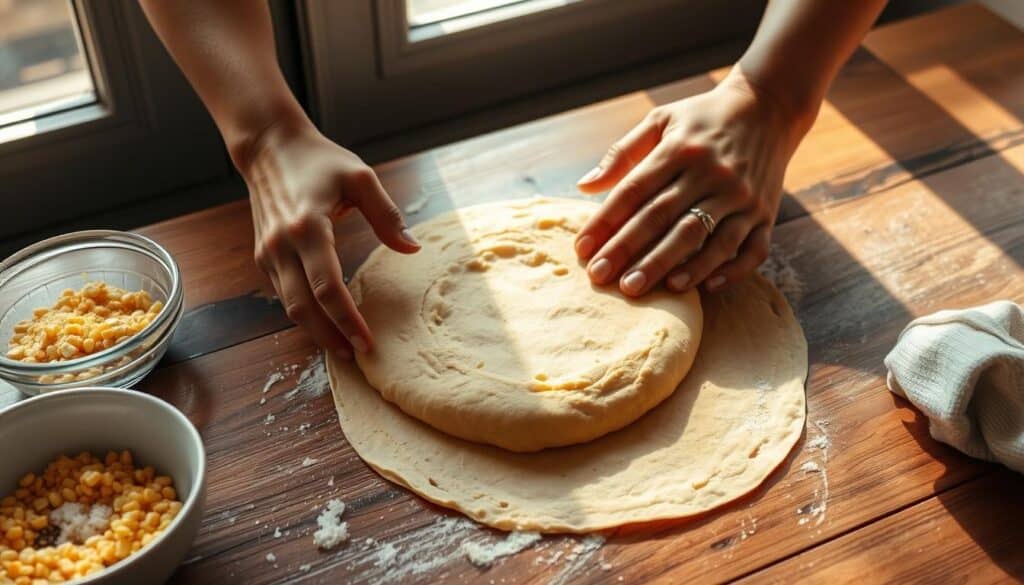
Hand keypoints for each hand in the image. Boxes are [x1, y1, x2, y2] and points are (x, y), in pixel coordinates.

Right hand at [239, 120, 419, 358]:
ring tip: (343, 347)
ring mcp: (268, 252)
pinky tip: (324, 323)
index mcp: (308, 226)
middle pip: (303, 307)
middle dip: (329, 337)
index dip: (347, 319)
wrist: (270, 147)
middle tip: (356, 356)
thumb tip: (412, 248)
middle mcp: (282, 244)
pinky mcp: (263, 255)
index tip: (367, 341)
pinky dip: (303, 313)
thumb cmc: (319, 160)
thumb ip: (387, 214)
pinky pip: (283, 294)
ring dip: (315, 331)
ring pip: (289, 306)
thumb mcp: (360, 177)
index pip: (327, 287)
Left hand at [574, 68, 806, 295]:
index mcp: (681, 149)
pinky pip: (753, 249)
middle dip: (631, 251)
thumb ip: (622, 153)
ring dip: (677, 266)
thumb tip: (584, 186)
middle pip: (665, 218)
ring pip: (708, 238)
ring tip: (645, 288)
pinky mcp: (766, 214)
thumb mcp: (661, 120)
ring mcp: (743, 196)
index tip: (582, 249)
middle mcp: (713, 174)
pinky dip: (732, 270)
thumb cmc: (702, 119)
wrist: (769, 106)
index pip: (635, 190)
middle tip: (602, 278)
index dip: (606, 221)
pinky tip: (706, 287)